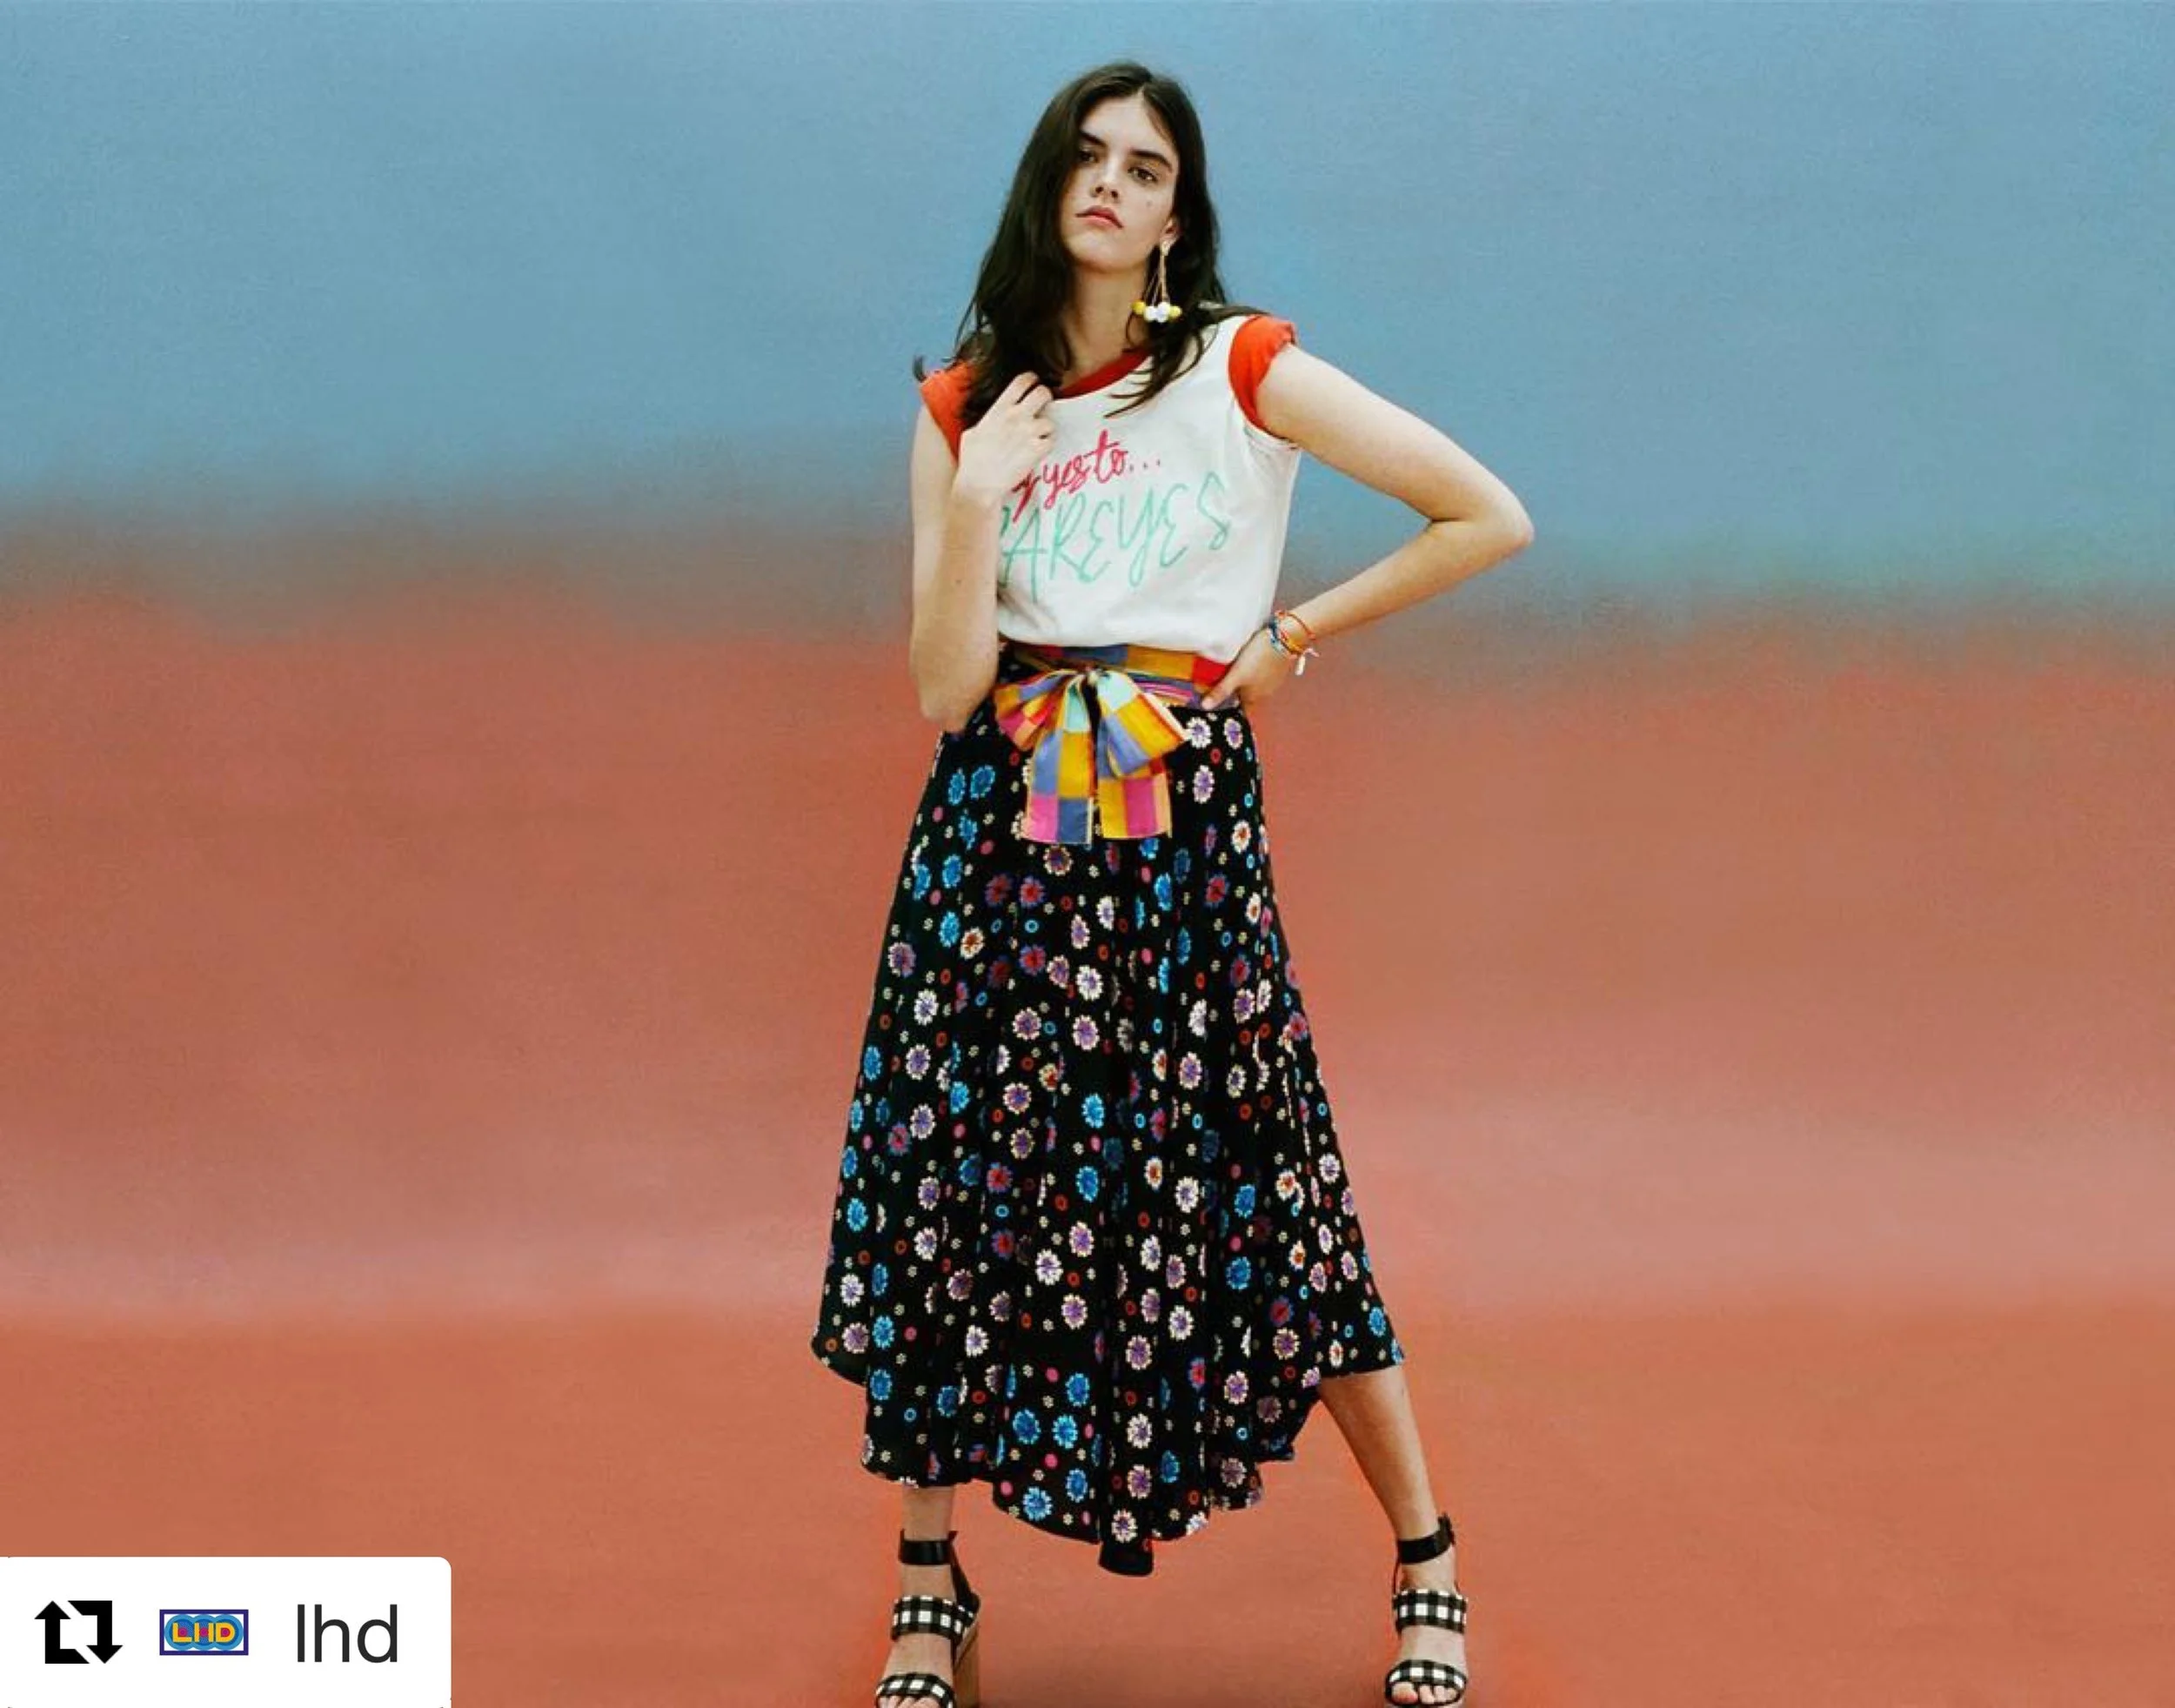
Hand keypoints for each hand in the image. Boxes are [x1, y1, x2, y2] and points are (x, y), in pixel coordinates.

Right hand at [955, 372, 1054, 504]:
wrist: (979, 485)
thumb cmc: (972, 462)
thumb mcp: (972, 433)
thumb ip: (987, 421)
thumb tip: (991, 421)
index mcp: (999, 408)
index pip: (1022, 381)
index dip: (1031, 379)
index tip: (1034, 383)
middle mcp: (1016, 416)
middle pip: (1043, 393)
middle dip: (1045, 398)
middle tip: (1042, 408)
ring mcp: (1029, 432)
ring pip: (1050, 422)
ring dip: (1045, 431)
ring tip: (1035, 441)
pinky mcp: (1038, 450)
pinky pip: (1051, 442)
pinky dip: (1046, 448)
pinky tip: (1036, 454)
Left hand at [1199, 624, 1298, 710]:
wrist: (1285, 638)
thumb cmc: (1259, 658)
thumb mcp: (1236, 675)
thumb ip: (1221, 691)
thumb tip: (1205, 706)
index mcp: (1254, 697)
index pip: (1241, 710)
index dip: (1231, 707)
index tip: (1220, 702)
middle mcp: (1265, 693)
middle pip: (1247, 697)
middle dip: (1236, 692)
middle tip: (1222, 683)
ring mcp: (1273, 681)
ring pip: (1255, 685)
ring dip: (1246, 681)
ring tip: (1234, 670)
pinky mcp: (1277, 668)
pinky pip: (1262, 674)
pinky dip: (1254, 671)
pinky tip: (1249, 661)